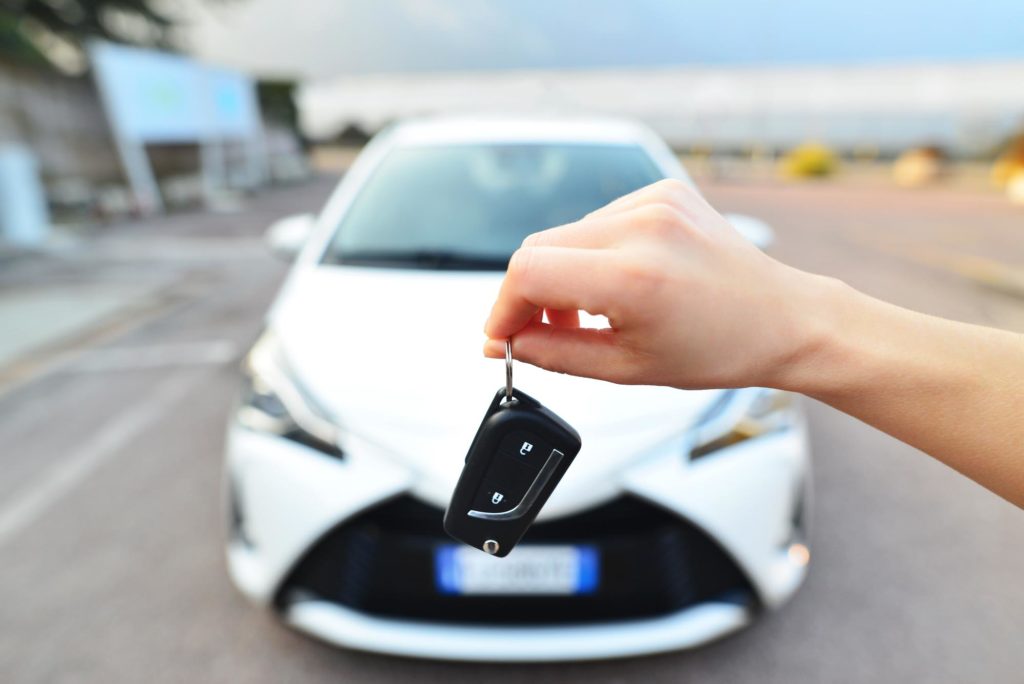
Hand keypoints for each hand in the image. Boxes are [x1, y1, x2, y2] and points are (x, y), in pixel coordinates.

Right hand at [483, 179, 831, 389]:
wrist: (782, 317)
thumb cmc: (717, 349)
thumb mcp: (627, 368)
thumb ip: (554, 354)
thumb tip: (504, 343)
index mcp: (634, 275)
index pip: (528, 272)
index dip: (504, 308)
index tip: (503, 337)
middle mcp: (643, 226)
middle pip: (538, 248)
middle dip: (529, 295)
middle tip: (544, 333)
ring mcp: (654, 201)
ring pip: (565, 235)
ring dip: (561, 275)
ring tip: (591, 313)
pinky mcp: (662, 190)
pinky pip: (598, 222)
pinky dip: (592, 254)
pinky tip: (618, 282)